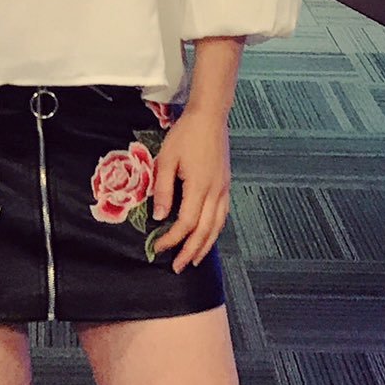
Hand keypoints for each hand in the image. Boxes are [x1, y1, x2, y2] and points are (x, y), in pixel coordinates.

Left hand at [149, 110, 230, 272]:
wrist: (210, 117)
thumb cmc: (185, 135)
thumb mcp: (166, 159)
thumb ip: (162, 189)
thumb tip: (159, 217)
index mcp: (199, 187)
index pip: (185, 223)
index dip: (172, 238)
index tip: (158, 247)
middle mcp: (215, 192)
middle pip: (204, 231)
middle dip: (190, 251)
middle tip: (177, 267)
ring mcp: (223, 189)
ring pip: (217, 226)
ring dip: (205, 245)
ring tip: (194, 260)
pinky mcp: (226, 184)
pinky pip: (223, 215)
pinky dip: (215, 230)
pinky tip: (207, 237)